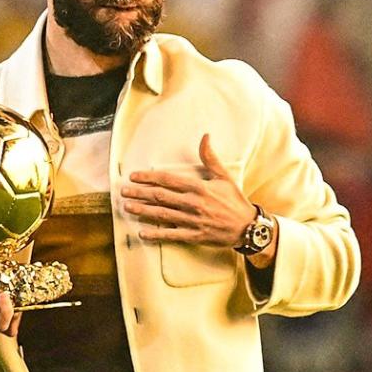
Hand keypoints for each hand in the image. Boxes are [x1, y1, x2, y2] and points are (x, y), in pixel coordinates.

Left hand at [123, 133, 255, 248]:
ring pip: (162, 214)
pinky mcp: (195, 235)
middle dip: (140, 193)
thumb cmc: (235, 201)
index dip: (149, 177)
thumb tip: (205, 136)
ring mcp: (193, 220)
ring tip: (128, 207)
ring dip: (143, 210)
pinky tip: (142, 232)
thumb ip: (210, 158)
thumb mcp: (224, 177)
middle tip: (124, 191)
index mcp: (199, 187)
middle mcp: (194, 203)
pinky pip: (172, 234)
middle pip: (161, 196)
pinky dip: (157, 234)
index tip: (134, 176)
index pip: (168, 180)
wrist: (248, 227)